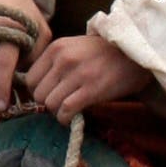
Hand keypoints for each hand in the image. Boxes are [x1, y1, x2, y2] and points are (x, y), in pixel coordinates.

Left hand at [25, 35, 151, 122]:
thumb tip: (35, 87)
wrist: (136, 53)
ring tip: (67, 109)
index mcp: (56, 48)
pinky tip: (71, 117)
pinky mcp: (92, 89)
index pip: (29, 78)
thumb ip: (54, 62)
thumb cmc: (103, 53)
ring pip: (50, 104)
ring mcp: (78, 74)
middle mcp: (64, 59)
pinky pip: (66, 110)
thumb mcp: (74, 47)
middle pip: (38, 93)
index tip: (47, 94)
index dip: (36, 91)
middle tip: (59, 104)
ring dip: (57, 111)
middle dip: (46, 102)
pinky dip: (65, 118)